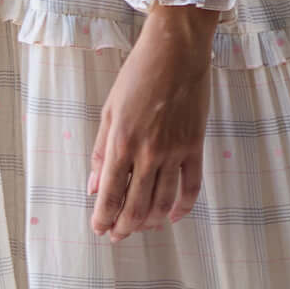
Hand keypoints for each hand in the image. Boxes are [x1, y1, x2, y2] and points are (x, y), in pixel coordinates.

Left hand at [88, 6, 219, 238]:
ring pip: (163, 202)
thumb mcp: (109, 111)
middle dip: (124, 227)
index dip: (103, 218)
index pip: (110, 194)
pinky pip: (191, 186)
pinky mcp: (195, 147)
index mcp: (122, 143)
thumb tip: (93, 185)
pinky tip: (172, 216)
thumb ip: (101, 151)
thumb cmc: (138, 75)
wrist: (176, 52)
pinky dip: (183, 207)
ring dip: (150, 221)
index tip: (99, 229)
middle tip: (118, 235)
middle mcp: (148, 153)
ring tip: (141, 228)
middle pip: (136, 205)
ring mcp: (175, 152)